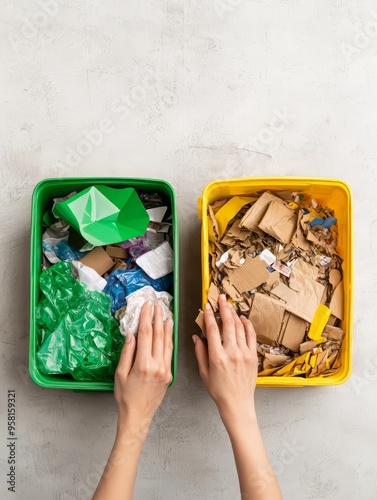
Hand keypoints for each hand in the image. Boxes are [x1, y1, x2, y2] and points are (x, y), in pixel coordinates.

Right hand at [114, 300, 172, 434]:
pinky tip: (169, 332)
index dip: (146, 318)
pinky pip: (170, 353)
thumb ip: (127, 353)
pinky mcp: (169, 374)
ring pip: (167, 343)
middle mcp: (157, 366)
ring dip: (166, 327)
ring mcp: (165, 370)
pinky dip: (170, 340)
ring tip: (166, 314)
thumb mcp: (120, 374)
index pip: (145, 334)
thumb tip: (132, 335)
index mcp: (143, 365)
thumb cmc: (126, 397)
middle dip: (158, 318)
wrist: (138, 416)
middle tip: (158, 305)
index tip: (147, 307)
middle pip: (158, 335)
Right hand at [193, 294, 257, 427]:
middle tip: (221, 298)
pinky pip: (251, 336)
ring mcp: (244, 354)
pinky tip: (243, 318)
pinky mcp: (253, 356)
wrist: (237, 404)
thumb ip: (200, 352)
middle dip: (224, 308)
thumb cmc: (219, 391)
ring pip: (239, 327)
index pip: (212, 329)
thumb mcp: (204, 372)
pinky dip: (247, 325)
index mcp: (217, 357)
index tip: (207, 306)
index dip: (209, 315)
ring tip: (229, 305)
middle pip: (228, 324)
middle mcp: (231, 353)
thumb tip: (196, 336)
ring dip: (234, 314)